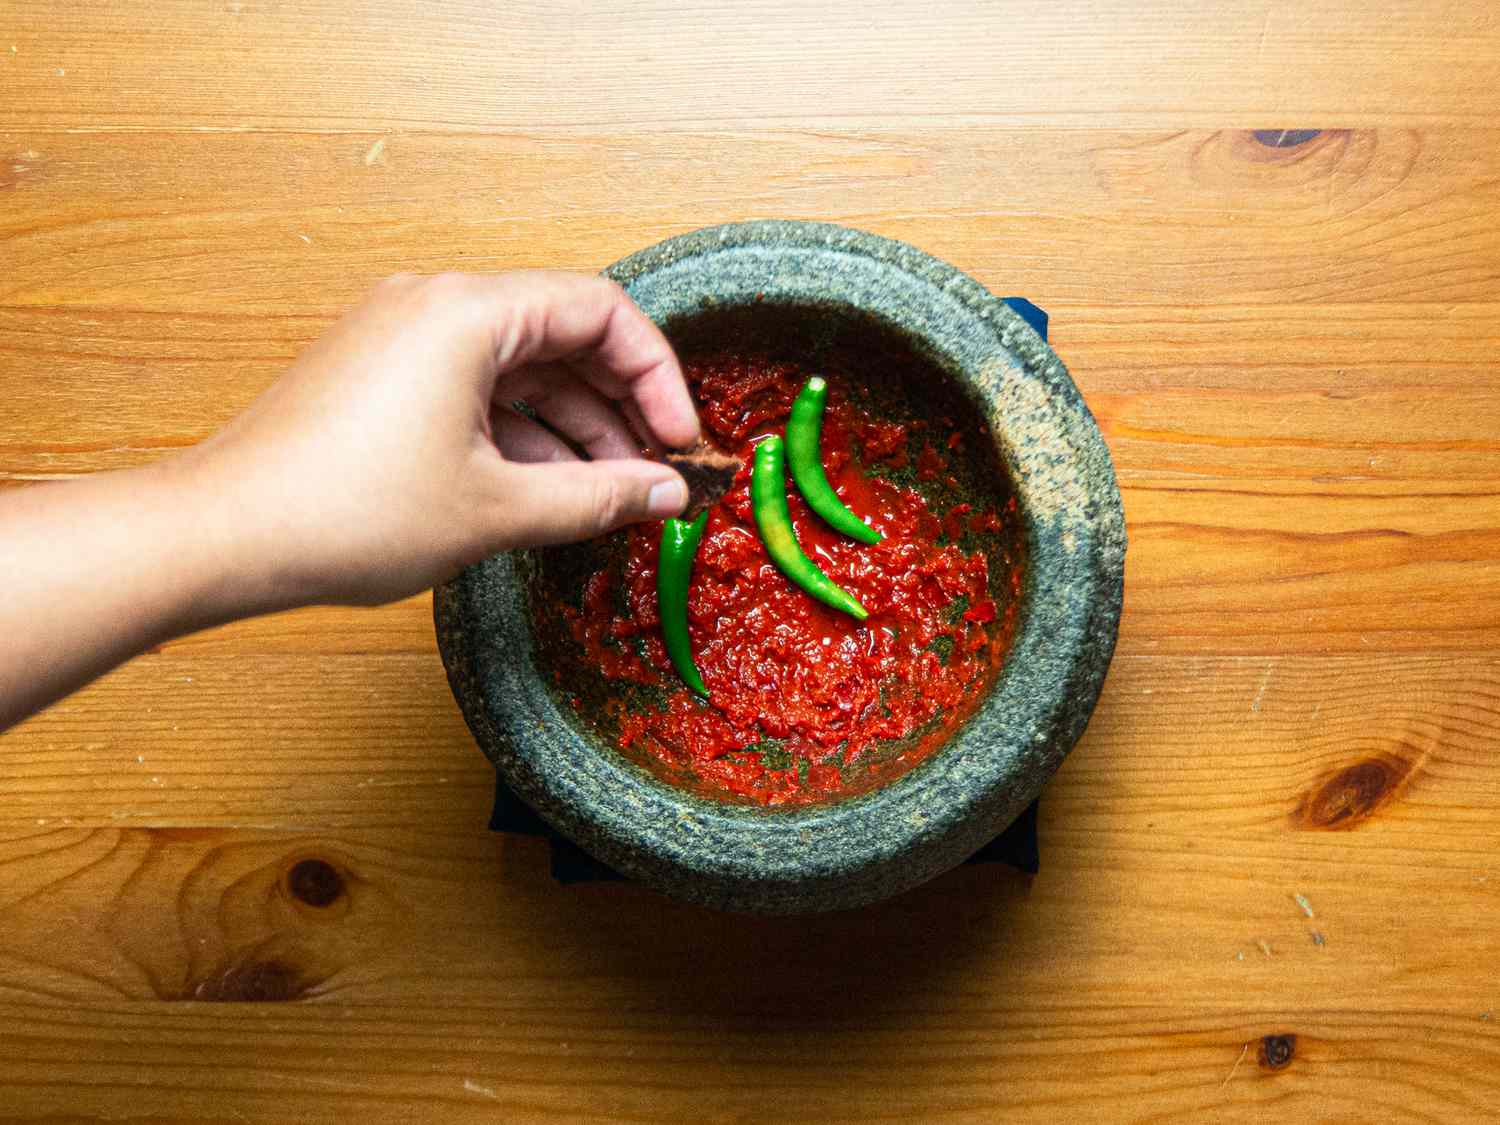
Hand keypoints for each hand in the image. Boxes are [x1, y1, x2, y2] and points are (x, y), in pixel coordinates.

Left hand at [182, 271, 698, 607]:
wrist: (222, 538)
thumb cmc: (341, 512)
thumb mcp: (496, 509)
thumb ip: (596, 496)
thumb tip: (663, 493)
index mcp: (467, 312)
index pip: (600, 310)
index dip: (657, 375)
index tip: (679, 438)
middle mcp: (434, 307)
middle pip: (563, 337)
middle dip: (618, 409)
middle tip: (654, 474)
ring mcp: (403, 340)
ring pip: (520, 370)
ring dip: (572, 430)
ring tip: (609, 495)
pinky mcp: (381, 378)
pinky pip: (475, 390)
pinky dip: (520, 434)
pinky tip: (548, 490)